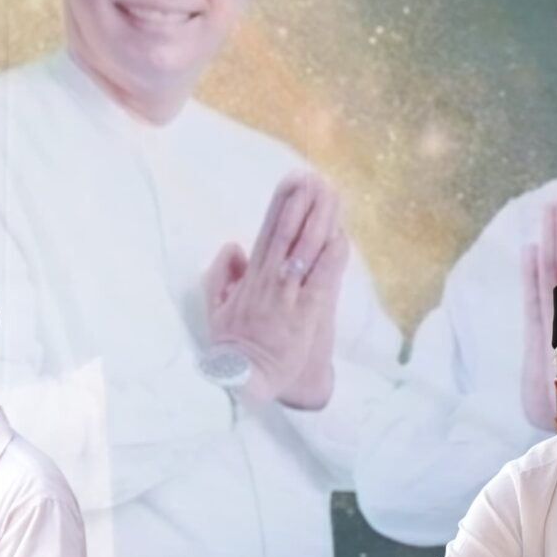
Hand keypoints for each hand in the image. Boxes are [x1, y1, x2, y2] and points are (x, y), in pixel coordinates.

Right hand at [206, 172, 351, 410]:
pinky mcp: (305, 315)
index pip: (268, 232)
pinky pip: (320, 281)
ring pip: (304, 251)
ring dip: (318, 221)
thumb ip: (221, 275)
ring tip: (330, 194)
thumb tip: (233, 245)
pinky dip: (330, 260)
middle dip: (301, 203)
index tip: (294, 180)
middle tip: (315, 176)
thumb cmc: (235, 346)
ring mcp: (287, 296)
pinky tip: (339, 237)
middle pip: (287, 234)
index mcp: (251, 276)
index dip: (282, 205)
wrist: (245, 380)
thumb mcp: (217, 307)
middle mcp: (269, 280)